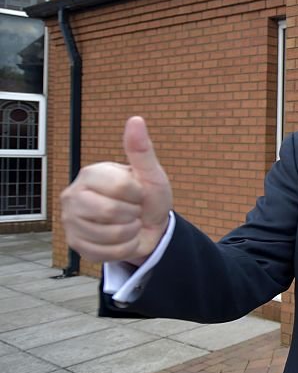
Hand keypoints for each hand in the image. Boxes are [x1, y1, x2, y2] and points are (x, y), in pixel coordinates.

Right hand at [60, 117, 171, 264]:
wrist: (148, 228)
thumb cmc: (148, 198)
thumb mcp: (150, 175)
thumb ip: (141, 150)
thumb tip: (136, 119)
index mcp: (91, 174)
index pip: (119, 187)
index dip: (138, 195)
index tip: (138, 193)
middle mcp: (73, 195)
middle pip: (110, 212)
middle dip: (133, 215)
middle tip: (132, 211)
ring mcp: (70, 221)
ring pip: (110, 235)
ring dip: (130, 232)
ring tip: (128, 224)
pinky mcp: (75, 244)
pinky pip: (107, 253)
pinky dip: (124, 248)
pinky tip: (122, 239)